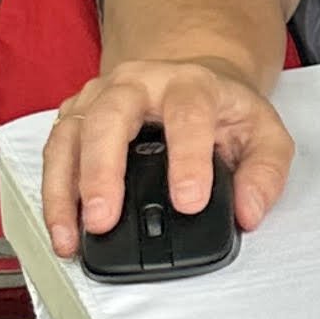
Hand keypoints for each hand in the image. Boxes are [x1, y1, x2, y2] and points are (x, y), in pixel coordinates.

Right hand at [42, 59, 293, 258]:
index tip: (189, 202)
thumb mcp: (264, 134)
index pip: (187, 115)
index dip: (187, 159)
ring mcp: (99, 97)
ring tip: (71, 235)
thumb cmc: (224, 112)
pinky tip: (61, 226)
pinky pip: (54, 151)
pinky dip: (53, 192)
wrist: (193, 82)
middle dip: (102, 172)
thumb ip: (266, 173)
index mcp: (190, 84)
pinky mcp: (75, 116)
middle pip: (109, 117)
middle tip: (105, 220)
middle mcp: (138, 83)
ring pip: (71, 135)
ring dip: (65, 189)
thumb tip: (249, 212)